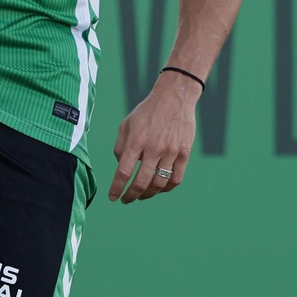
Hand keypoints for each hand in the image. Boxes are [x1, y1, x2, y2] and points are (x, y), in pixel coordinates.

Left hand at [108, 70, 199, 202]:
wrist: (175, 97)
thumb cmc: (147, 111)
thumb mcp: (126, 124)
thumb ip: (120, 147)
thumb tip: (120, 168)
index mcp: (136, 140)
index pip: (123, 171)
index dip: (117, 188)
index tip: (113, 197)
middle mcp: (153, 148)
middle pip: (141, 182)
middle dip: (131, 196)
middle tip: (126, 200)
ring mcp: (171, 151)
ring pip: (159, 184)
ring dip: (148, 194)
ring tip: (141, 196)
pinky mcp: (184, 153)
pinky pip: (176, 179)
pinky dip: (166, 188)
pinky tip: (159, 188)